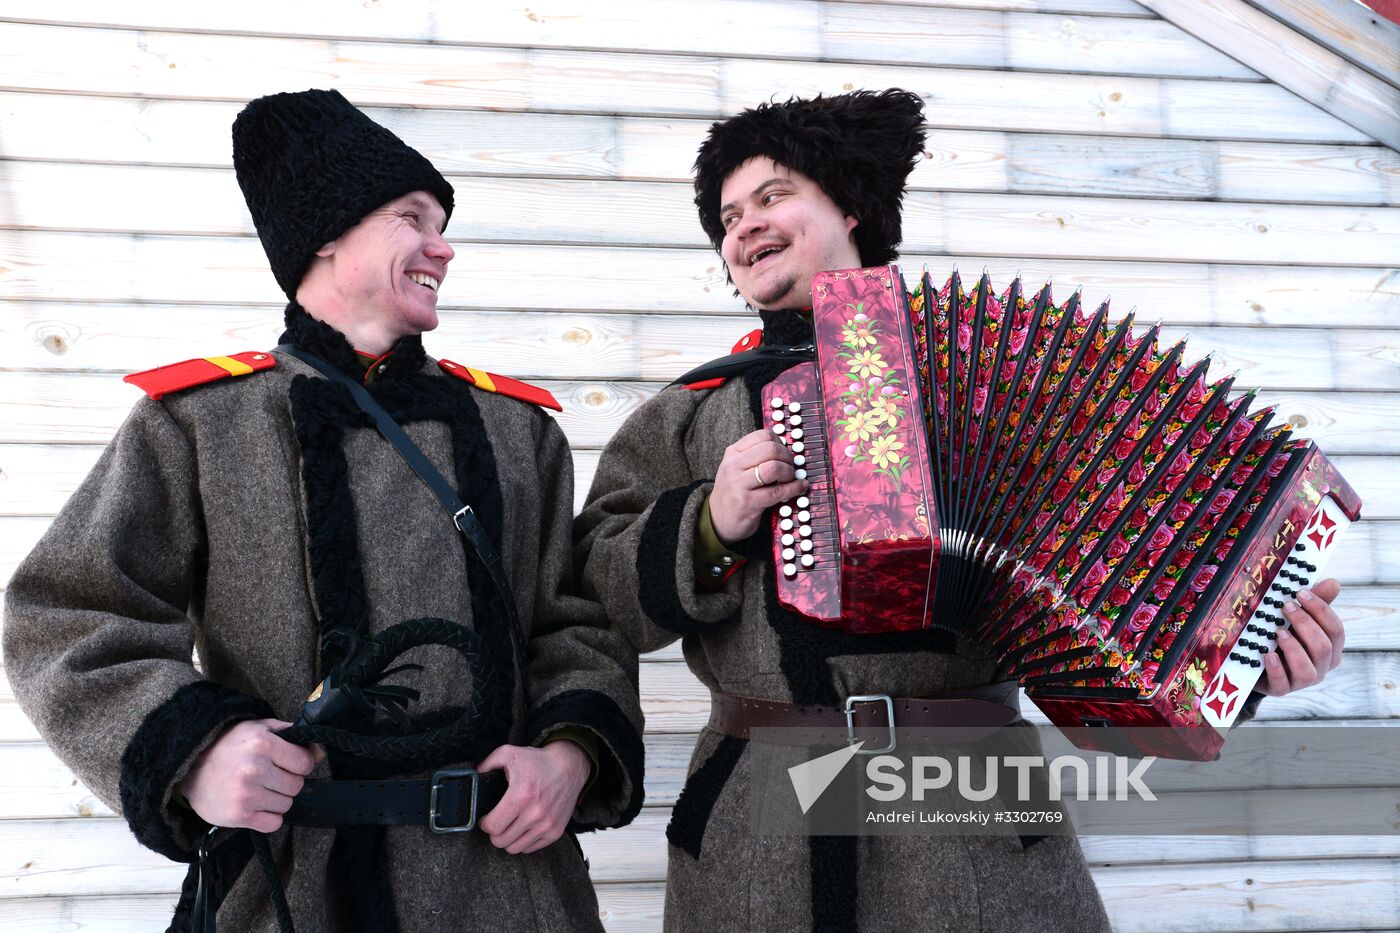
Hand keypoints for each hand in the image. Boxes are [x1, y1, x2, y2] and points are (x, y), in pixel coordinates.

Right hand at [179, 719, 322, 832]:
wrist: (189, 768)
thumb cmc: (229, 746)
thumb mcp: (259, 728)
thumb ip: (291, 736)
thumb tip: (319, 752)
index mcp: (262, 743)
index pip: (305, 763)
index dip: (300, 764)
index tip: (288, 764)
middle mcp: (254, 768)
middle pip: (296, 786)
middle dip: (287, 782)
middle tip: (269, 777)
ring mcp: (246, 794)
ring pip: (286, 805)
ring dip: (277, 799)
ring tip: (258, 789)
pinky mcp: (239, 815)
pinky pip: (273, 823)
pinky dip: (268, 817)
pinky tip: (254, 805)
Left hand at [476, 742, 590, 854]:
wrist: (569, 766)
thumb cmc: (539, 761)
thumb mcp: (510, 753)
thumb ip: (488, 763)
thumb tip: (474, 775)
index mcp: (521, 795)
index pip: (493, 826)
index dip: (484, 823)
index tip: (486, 818)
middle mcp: (535, 813)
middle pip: (501, 841)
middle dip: (495, 832)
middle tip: (498, 821)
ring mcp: (547, 825)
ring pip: (514, 848)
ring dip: (508, 839)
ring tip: (510, 825)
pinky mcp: (555, 832)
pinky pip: (530, 848)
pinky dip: (523, 841)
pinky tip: (523, 827)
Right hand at [709, 428, 808, 544]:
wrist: (717, 518)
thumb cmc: (733, 491)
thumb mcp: (736, 467)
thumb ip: (755, 456)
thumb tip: (785, 449)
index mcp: (733, 453)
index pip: (763, 435)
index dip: (780, 442)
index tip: (784, 452)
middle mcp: (734, 465)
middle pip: (770, 449)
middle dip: (787, 457)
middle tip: (790, 466)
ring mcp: (739, 484)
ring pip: (773, 468)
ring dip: (789, 472)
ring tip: (790, 478)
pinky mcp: (748, 502)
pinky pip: (777, 491)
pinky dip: (794, 488)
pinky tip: (799, 487)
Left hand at [1258, 578, 1344, 696]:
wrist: (1258, 662)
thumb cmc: (1285, 636)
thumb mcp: (1298, 618)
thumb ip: (1315, 603)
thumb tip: (1333, 583)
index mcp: (1331, 647)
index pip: (1336, 630)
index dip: (1321, 610)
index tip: (1301, 592)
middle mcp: (1321, 666)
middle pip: (1323, 647)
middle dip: (1305, 625)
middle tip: (1286, 607)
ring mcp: (1302, 680)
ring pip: (1307, 670)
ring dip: (1293, 648)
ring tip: (1278, 632)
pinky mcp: (1281, 689)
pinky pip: (1283, 683)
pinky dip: (1276, 668)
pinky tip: (1268, 654)